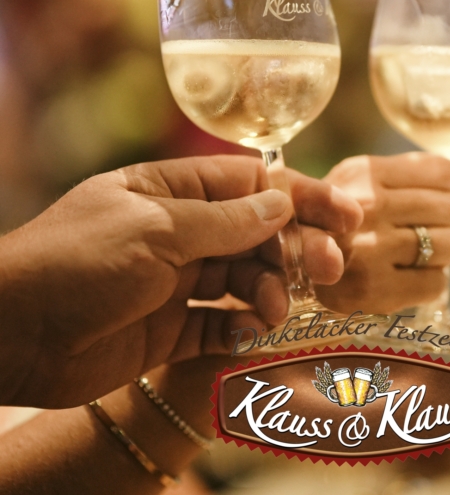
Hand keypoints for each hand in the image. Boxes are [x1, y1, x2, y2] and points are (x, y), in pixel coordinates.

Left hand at [0, 155, 361, 407]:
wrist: (10, 334)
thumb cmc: (77, 261)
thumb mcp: (156, 229)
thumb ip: (225, 220)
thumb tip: (283, 202)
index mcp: (176, 192)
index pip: (254, 186)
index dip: (302, 198)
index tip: (346, 215)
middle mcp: (184, 232)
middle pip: (259, 233)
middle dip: (296, 247)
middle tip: (328, 267)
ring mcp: (180, 280)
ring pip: (248, 279)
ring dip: (271, 291)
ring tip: (275, 308)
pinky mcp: (174, 327)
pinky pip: (224, 323)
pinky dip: (242, 328)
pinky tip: (248, 332)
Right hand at [317, 153, 449, 313]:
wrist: (287, 268)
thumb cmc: (333, 223)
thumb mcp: (357, 184)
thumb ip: (406, 177)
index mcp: (364, 173)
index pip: (441, 170)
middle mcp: (366, 207)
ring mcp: (369, 250)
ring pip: (449, 245)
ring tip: (436, 253)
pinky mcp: (372, 291)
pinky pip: (436, 282)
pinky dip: (435, 281)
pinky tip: (416, 277)